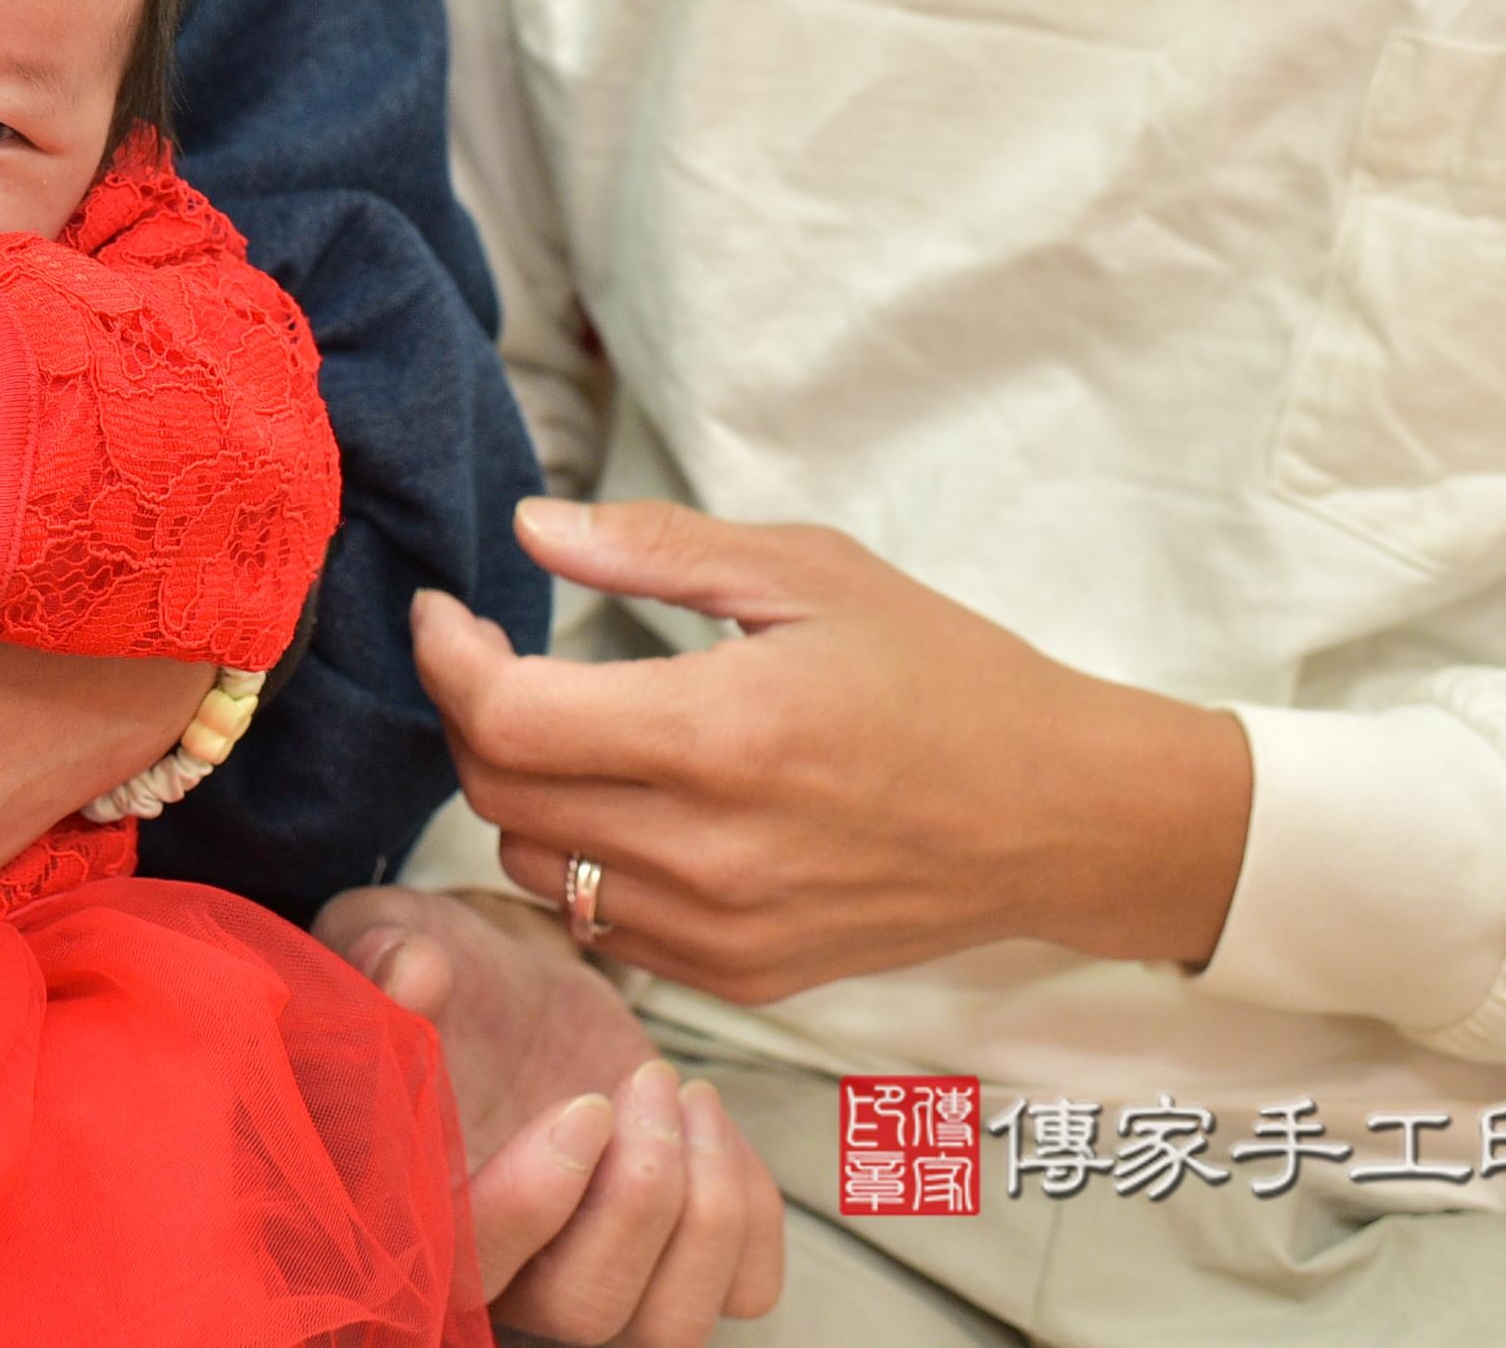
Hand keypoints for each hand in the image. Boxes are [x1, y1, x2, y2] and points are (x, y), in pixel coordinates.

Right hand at [316, 887, 782, 1344]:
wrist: (511, 986)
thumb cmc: (439, 971)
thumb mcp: (385, 934)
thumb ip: (377, 954)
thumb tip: (411, 971)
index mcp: (422, 1212)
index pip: (476, 1268)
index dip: (536, 1203)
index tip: (585, 1106)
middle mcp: (510, 1271)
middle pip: (587, 1311)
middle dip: (639, 1198)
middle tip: (644, 1085)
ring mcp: (598, 1271)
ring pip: (672, 1323)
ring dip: (704, 1211)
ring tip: (688, 1096)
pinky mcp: (675, 1252)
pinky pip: (744, 1286)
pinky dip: (750, 1212)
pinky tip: (706, 1119)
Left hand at [423, 500, 1254, 1000]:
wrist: (1060, 816)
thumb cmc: (942, 675)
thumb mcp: (809, 573)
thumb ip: (657, 550)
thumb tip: (531, 529)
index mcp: (721, 736)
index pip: (506, 717)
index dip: (447, 656)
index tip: (446, 612)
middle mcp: (707, 852)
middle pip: (499, 793)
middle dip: (471, 714)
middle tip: (496, 656)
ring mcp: (720, 931)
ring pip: (532, 866)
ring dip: (518, 791)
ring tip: (561, 727)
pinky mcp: (739, 977)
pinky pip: (597, 922)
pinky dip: (579, 858)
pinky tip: (623, 800)